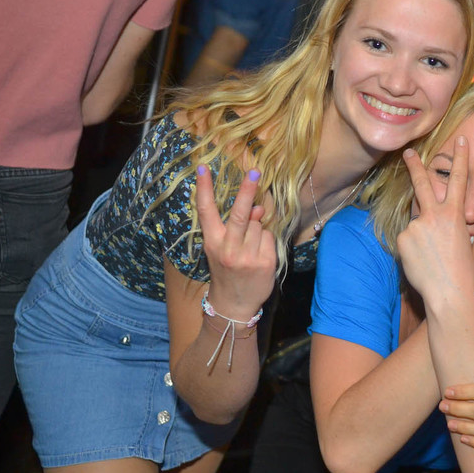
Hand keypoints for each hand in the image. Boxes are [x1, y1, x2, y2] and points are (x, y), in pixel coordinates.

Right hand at [195, 165, 276, 319]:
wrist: (234, 304)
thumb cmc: (227, 270)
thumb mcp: (222, 248)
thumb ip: (235, 228)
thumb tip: (257, 208)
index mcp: (212, 242)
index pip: (206, 211)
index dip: (204, 189)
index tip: (203, 168)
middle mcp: (228, 249)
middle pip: (240, 215)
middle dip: (247, 192)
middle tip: (255, 172)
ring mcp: (247, 257)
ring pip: (259, 226)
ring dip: (259, 230)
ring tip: (250, 247)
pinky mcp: (265, 263)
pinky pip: (270, 238)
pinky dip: (267, 241)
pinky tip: (260, 254)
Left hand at [397, 138, 473, 304]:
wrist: (449, 292)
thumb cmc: (464, 272)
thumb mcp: (464, 243)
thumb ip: (449, 226)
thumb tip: (432, 221)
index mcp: (455, 215)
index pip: (458, 180)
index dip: (461, 159)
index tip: (461, 141)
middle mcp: (433, 216)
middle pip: (424, 185)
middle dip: (416, 166)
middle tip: (408, 151)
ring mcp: (416, 226)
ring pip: (416, 225)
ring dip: (421, 239)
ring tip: (431, 257)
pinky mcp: (403, 239)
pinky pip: (407, 241)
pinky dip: (413, 251)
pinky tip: (422, 264)